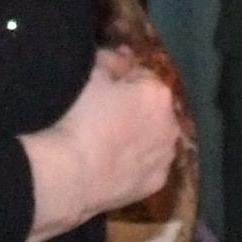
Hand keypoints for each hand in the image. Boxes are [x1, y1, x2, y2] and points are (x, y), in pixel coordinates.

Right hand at [25, 48, 182, 241]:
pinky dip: (137, 163)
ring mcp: (165, 157)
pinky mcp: (156, 184)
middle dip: (135, 108)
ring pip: (154, 138)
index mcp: (158, 93)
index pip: (141, 76)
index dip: (121, 79)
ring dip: (140, 135)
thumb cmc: (78, 118)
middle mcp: (171, 124)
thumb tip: (122, 57)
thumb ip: (111, 60)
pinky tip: (114, 165)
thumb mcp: (90, 75)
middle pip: (153, 108)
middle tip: (103, 116)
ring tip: (108, 142)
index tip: (101, 88)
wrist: (69, 174)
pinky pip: (148, 165)